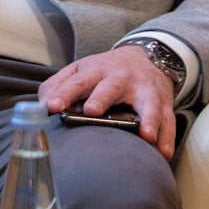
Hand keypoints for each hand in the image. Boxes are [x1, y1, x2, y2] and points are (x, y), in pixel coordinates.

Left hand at [38, 47, 176, 158]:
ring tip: (145, 136)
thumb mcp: (78, 71)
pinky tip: (162, 152)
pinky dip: (167, 136)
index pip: (77, 81)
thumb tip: (41, 106)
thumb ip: (57, 86)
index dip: (63, 93)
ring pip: (148, 104)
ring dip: (148, 119)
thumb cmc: (104, 71)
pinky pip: (168, 120)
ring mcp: (144, 90)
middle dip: (101, 98)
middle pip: (111, 87)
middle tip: (91, 111)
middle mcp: (121, 78)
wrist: (144, 57)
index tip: (51, 106)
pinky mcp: (163, 103)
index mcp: (95, 71)